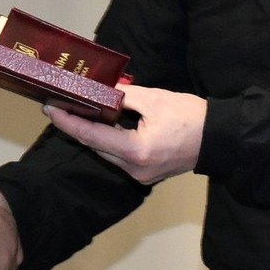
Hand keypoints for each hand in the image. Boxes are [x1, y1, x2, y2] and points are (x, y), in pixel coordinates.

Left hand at [44, 84, 204, 185]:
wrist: (220, 138)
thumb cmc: (191, 117)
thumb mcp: (155, 99)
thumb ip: (124, 97)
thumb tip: (102, 93)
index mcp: (136, 150)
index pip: (91, 136)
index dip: (68, 122)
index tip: (50, 108)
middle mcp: (134, 168)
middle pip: (96, 147)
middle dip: (77, 127)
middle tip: (61, 105)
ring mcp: (141, 175)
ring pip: (107, 153)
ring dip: (94, 135)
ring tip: (79, 112)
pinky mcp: (147, 174)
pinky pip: (120, 157)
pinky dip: (110, 141)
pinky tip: (103, 125)